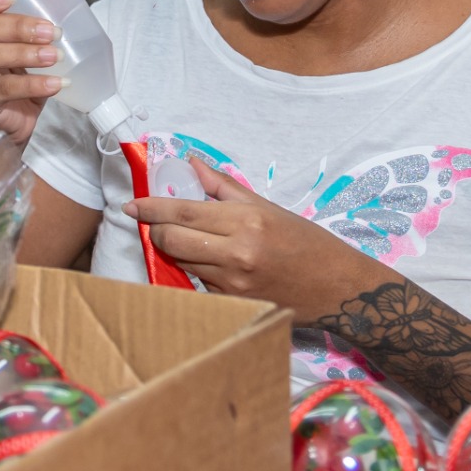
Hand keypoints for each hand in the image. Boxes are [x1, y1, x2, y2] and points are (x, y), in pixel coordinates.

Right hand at [0, 0, 66, 139]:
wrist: (14, 121)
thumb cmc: (20, 73)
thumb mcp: (31, 40)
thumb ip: (45, 7)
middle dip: (17, 26)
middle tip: (51, 30)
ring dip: (25, 53)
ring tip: (55, 55)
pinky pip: (1, 90)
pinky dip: (33, 85)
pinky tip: (56, 83)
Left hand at [125, 158, 370, 304]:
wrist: (337, 288)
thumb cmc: (305, 242)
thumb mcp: (267, 207)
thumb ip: (223, 187)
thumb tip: (191, 165)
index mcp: (246, 221)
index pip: (183, 212)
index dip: (152, 208)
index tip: (133, 205)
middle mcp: (236, 253)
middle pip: (173, 241)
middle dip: (158, 232)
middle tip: (158, 224)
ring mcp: (234, 283)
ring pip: (182, 264)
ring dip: (176, 252)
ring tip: (187, 242)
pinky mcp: (234, 305)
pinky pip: (200, 285)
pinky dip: (197, 272)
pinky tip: (209, 265)